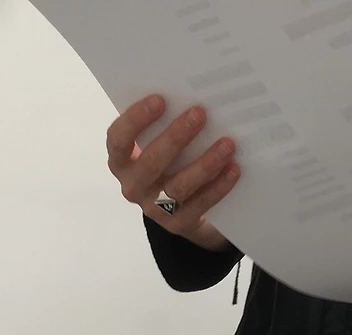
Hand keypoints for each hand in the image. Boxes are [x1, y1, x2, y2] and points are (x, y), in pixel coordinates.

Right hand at [107, 94, 239, 250]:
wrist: (180, 208)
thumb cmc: (167, 161)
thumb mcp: (155, 143)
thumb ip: (161, 123)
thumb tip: (189, 93)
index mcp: (121, 162)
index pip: (118, 140)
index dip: (136, 119)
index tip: (160, 99)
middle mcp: (133, 186)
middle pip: (152, 163)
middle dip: (176, 137)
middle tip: (200, 113)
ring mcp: (154, 209)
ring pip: (179, 186)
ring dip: (205, 163)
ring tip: (227, 144)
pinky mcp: (177, 224)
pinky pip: (200, 204)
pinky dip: (219, 186)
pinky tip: (233, 169)